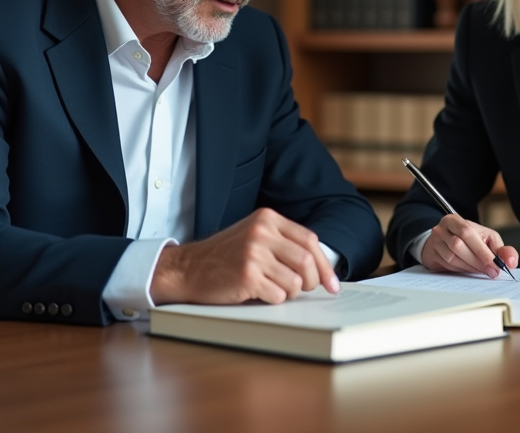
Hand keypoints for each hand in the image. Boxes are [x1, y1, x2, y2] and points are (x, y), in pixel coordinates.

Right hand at [150, 208, 338, 304]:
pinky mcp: (247, 275)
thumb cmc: (224, 257)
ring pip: (295, 282)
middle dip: (311, 282)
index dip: (325, 265)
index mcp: (268, 219)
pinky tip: (256, 293)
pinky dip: (273, 300)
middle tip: (303, 290)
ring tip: (272, 289)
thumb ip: (284, 243)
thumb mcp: (254, 237)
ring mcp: (254, 253)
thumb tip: (320, 268)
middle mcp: (262, 232)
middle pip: (307, 261)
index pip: (310, 240)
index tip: (332, 284)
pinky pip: (278, 295)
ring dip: (289, 293)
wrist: (187, 268)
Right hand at [419, 214, 518, 278]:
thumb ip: (501, 250)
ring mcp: (435, 241)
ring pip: (452, 257)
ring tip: (480, 270)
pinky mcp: (431, 254)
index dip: (483, 252)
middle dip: (478, 261)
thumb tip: (511, 261)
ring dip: (469, 267)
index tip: (496, 266)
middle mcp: (443, 228)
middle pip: (458, 245)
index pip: (468, 233)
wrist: (444, 242)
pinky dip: (460, 270)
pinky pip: (446, 265)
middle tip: (491, 272)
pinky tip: (468, 270)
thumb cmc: (469, 240)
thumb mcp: (487, 240)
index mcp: (456, 220)